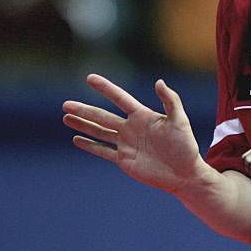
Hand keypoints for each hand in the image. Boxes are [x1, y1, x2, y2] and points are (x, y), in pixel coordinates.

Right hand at [63, 74, 202, 193]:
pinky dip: (89, 145)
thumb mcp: (180, 120)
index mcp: (143, 115)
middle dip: (84, 110)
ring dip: (83, 125)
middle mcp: (131, 127)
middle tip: (65, 104)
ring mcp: (126, 144)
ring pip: (99, 132)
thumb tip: (159, 81)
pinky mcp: (124, 160)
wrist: (184, 173)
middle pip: (102, 116)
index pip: (120, 98)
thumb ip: (170, 101)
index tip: (90, 78)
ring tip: (66, 117)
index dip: (105, 88)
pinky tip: (76, 139)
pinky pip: (103, 151)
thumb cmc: (185, 145)